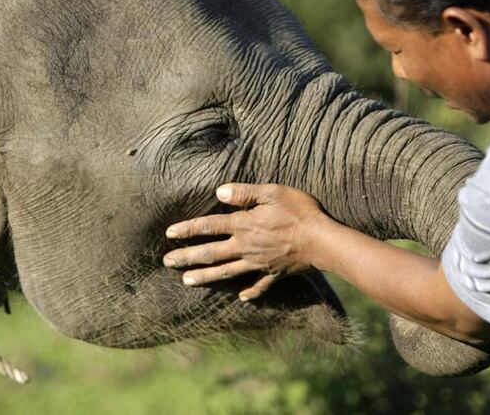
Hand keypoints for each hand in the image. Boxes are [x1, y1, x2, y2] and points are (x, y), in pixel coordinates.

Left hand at [163, 183, 329, 300]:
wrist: (323, 240)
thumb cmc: (299, 211)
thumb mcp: (272, 192)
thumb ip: (244, 193)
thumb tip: (218, 191)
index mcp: (244, 225)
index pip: (209, 226)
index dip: (188, 229)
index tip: (169, 234)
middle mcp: (246, 247)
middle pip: (211, 254)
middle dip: (187, 257)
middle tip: (167, 262)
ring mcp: (259, 263)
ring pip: (226, 272)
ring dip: (205, 277)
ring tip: (186, 281)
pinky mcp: (274, 273)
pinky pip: (258, 286)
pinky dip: (248, 292)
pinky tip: (240, 297)